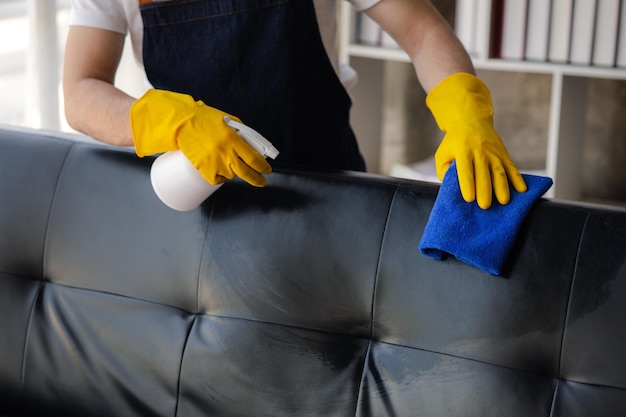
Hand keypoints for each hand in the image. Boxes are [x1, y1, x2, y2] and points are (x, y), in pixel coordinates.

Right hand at [130, 89, 271, 186]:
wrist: (182, 123)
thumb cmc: (205, 120)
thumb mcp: (228, 122)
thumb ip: (241, 133)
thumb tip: (254, 145)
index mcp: (234, 140)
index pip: (254, 159)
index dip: (263, 167)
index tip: (267, 170)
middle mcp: (226, 153)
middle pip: (246, 173)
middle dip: (257, 180)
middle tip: (261, 182)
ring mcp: (215, 163)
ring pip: (231, 176)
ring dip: (234, 172)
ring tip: (229, 164)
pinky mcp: (204, 170)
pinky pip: (217, 180)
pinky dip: (220, 177)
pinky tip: (219, 170)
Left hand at [426, 73, 526, 208]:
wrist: (471, 122)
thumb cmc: (454, 143)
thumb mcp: (443, 154)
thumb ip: (443, 171)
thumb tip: (450, 188)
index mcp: (462, 151)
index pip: (465, 170)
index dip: (467, 184)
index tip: (469, 198)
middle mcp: (479, 151)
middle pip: (483, 173)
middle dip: (485, 190)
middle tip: (485, 206)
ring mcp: (493, 152)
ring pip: (499, 171)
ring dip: (502, 187)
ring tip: (503, 201)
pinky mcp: (503, 154)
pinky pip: (512, 167)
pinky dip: (518, 179)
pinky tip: (522, 190)